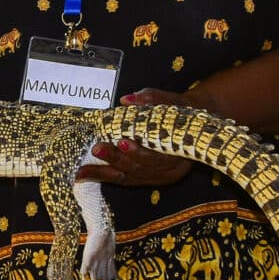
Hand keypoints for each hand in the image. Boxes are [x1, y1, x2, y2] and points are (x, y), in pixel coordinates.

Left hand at [75, 88, 193, 186]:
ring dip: (105, 174)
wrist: (195, 127)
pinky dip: (105, 177)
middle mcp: (170, 170)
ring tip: (82, 171)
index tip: (122, 141)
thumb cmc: (182, 113)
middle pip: (140, 169)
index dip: (139, 151)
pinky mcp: (148, 180)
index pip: (158, 157)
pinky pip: (125, 180)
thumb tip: (127, 100)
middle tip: (97, 149)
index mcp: (179, 152)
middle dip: (117, 160)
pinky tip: (85, 175)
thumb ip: (152, 99)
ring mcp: (159, 178)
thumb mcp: (173, 102)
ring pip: (129, 178)